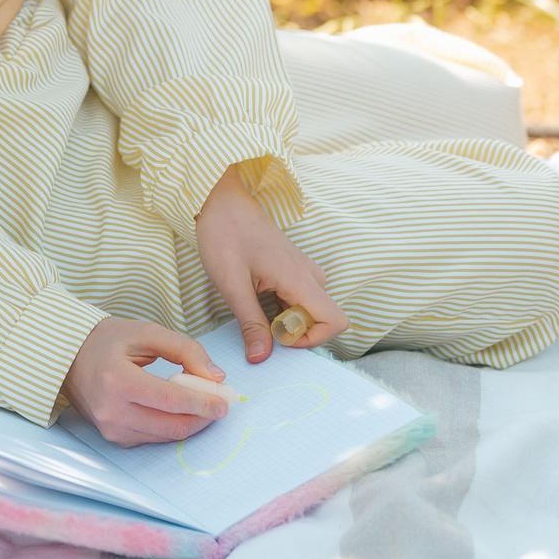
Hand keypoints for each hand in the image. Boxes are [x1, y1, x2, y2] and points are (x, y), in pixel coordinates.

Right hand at [62, 316, 231, 445]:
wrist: (68, 358)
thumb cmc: (107, 341)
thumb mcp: (147, 332)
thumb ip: (185, 350)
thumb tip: (215, 377)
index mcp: (117, 380)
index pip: (170, 400)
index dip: (203, 403)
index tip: (225, 400)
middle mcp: (111, 411)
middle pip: (172, 425)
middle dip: (203, 417)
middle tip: (220, 404)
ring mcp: (111, 429)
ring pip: (166, 437)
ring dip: (190, 423)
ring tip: (202, 403)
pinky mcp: (114, 439)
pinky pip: (153, 439)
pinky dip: (172, 426)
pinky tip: (178, 409)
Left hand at [195, 165, 346, 362]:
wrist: (223, 200)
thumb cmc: (225, 236)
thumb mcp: (232, 285)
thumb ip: (250, 322)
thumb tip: (261, 358)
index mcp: (300, 278)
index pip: (335, 322)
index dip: (311, 339)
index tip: (277, 336)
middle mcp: (311, 276)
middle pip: (321, 321)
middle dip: (293, 333)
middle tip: (257, 321)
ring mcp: (304, 272)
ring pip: (309, 312)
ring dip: (284, 321)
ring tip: (251, 304)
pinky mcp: (295, 272)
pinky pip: (299, 301)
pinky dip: (281, 310)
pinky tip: (255, 296)